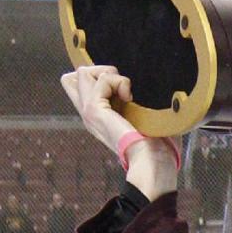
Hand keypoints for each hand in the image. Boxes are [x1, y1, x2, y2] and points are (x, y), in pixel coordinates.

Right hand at [61, 63, 180, 200]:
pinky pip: (102, 79)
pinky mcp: (94, 110)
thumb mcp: (139, 118)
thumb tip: (137, 86)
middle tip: (121, 88)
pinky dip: (119, 82)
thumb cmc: (154, 144)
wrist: (152, 161)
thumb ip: (128, 100)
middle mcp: (88, 114)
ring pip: (83, 73)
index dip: (97, 75)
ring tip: (125, 93)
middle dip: (100, 71)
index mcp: (96, 117)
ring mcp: (88, 112)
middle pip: (76, 76)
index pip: (77, 85)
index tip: (120, 88)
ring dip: (110, 75)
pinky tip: (129, 98)